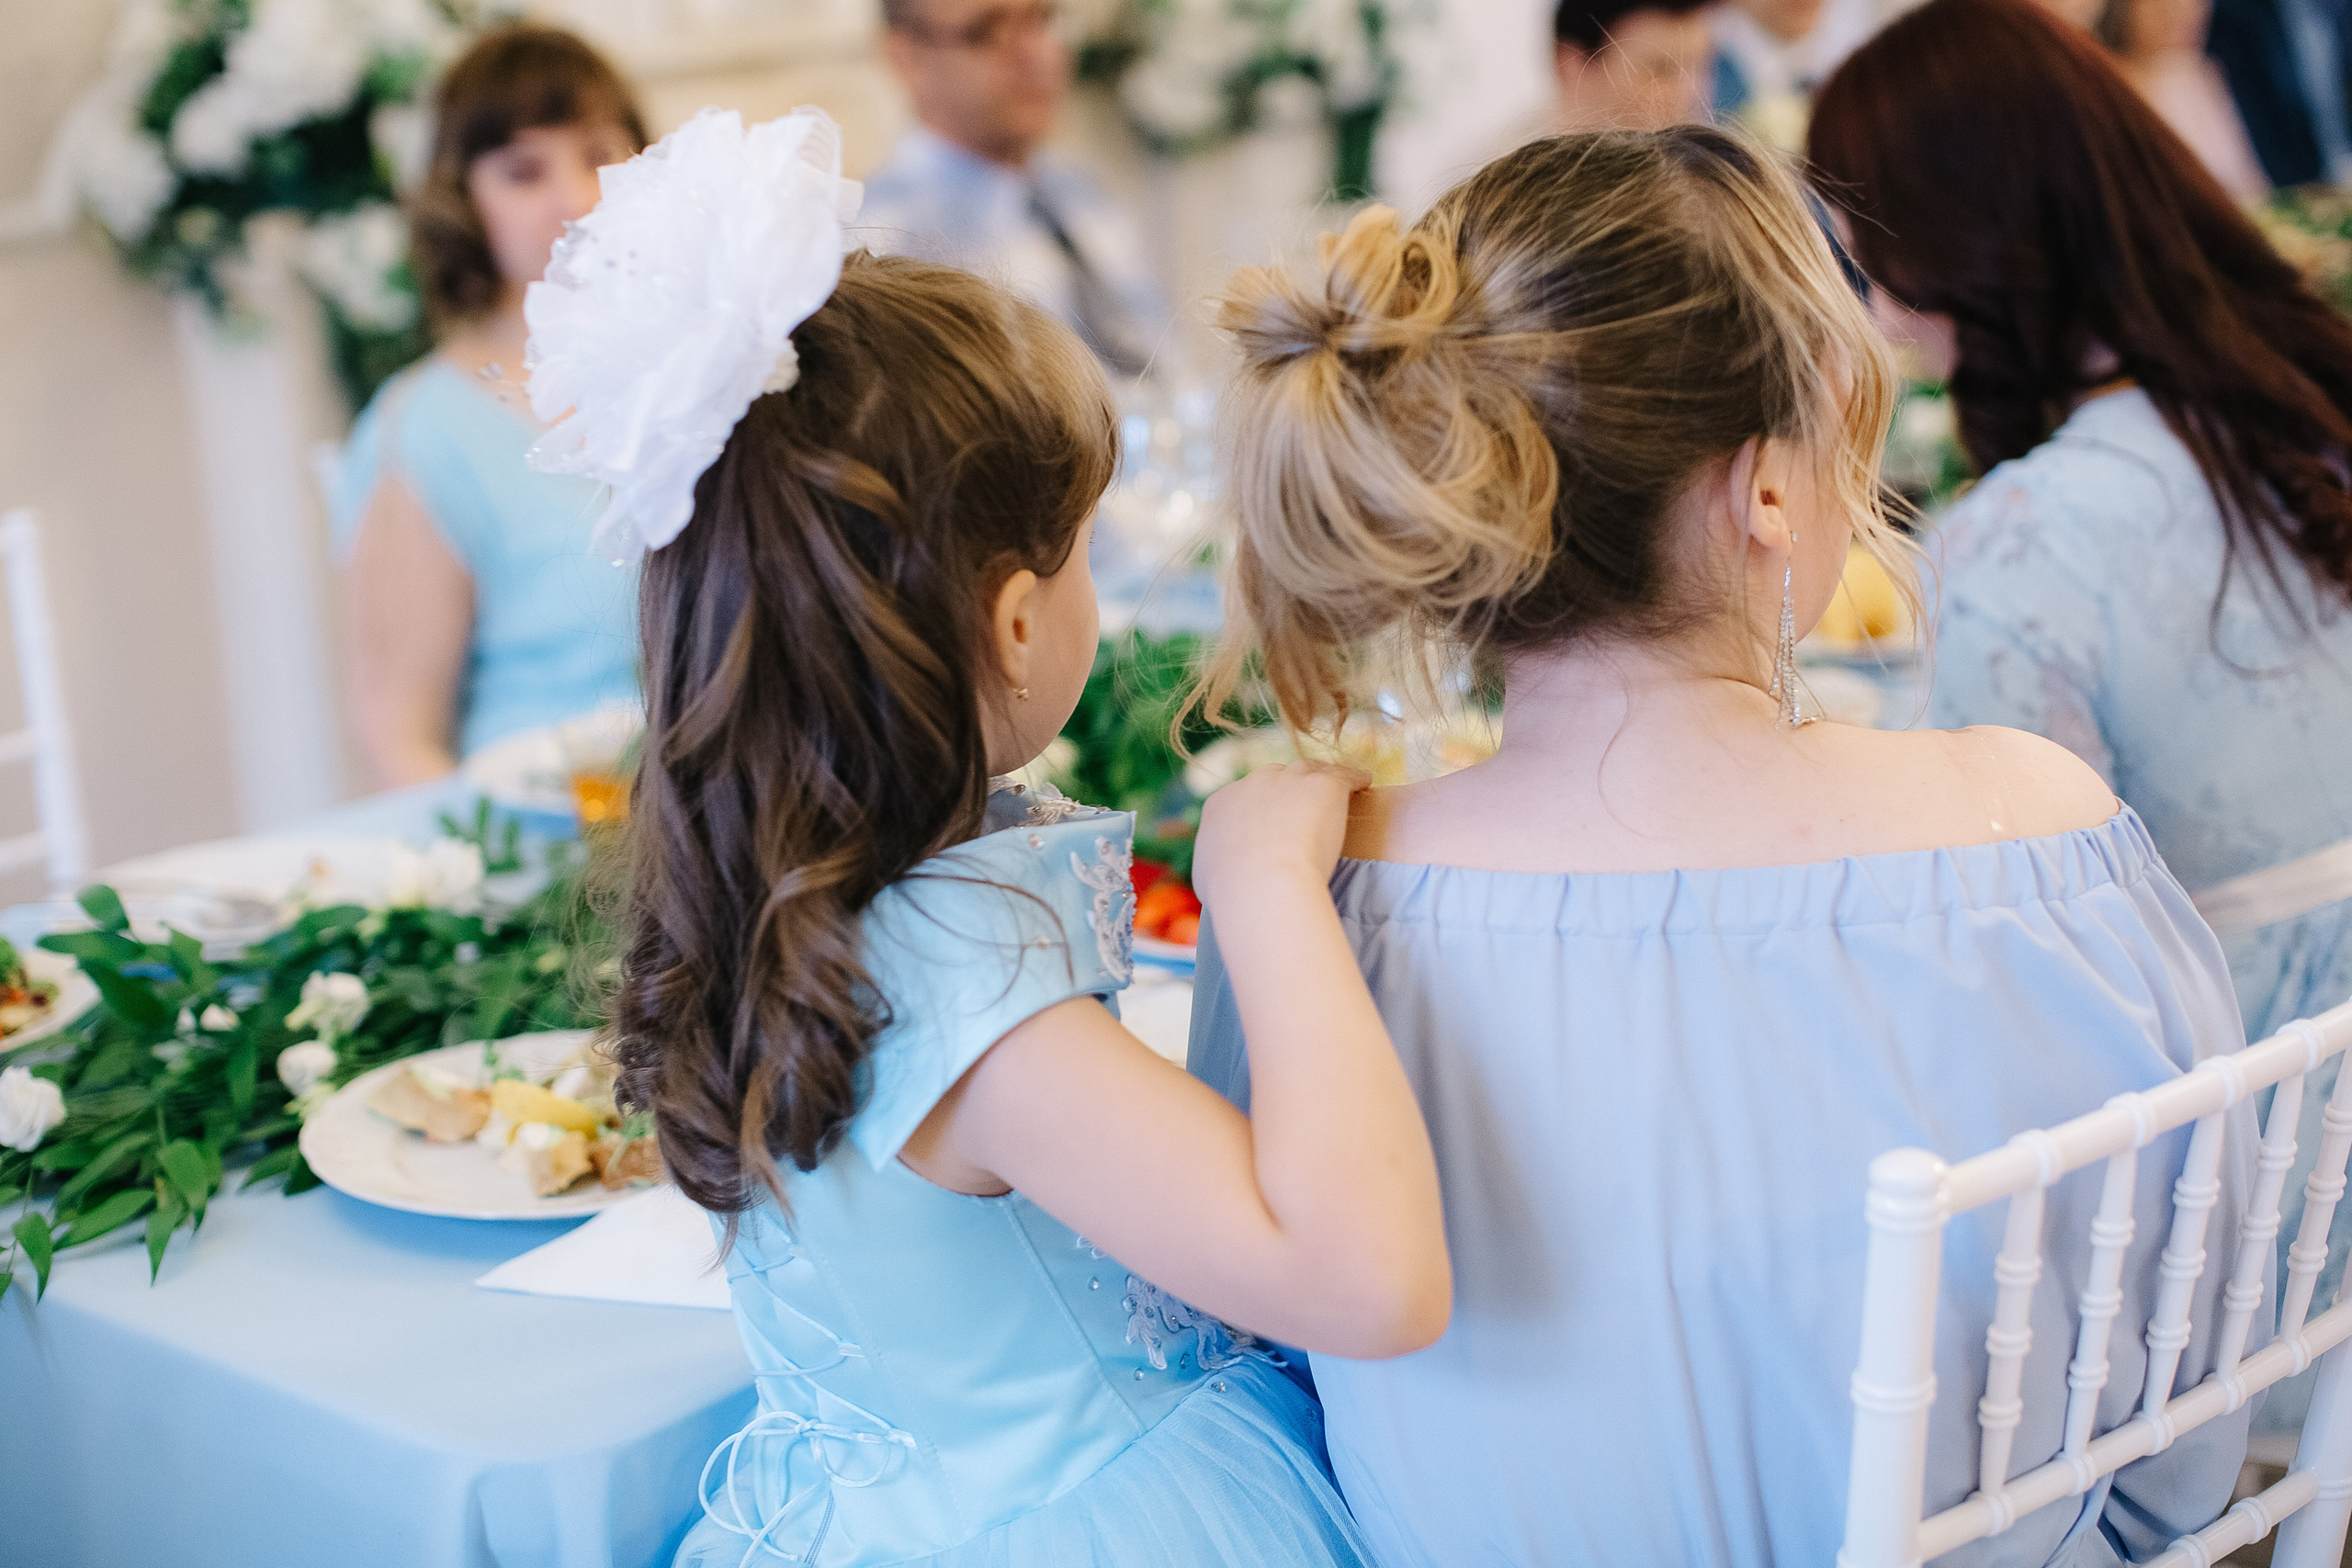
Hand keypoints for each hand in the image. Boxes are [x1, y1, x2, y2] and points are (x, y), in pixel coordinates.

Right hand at [1191, 762, 1369, 906]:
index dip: (1260, 807)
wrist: (1261, 884)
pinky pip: (1343, 777)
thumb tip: (1223, 871)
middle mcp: (1253, 784)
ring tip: (1340, 784)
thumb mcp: (1210, 875)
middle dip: (1289, 786)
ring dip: (1322, 777)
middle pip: (1276, 776)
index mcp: (1222, 803)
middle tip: (1304, 803)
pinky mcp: (1323, 786)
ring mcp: (1289, 781)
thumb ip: (1218, 864)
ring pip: (1310, 771)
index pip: (1245, 796)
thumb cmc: (1234, 892)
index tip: (1272, 820)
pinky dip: (1353, 779)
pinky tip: (1364, 782)